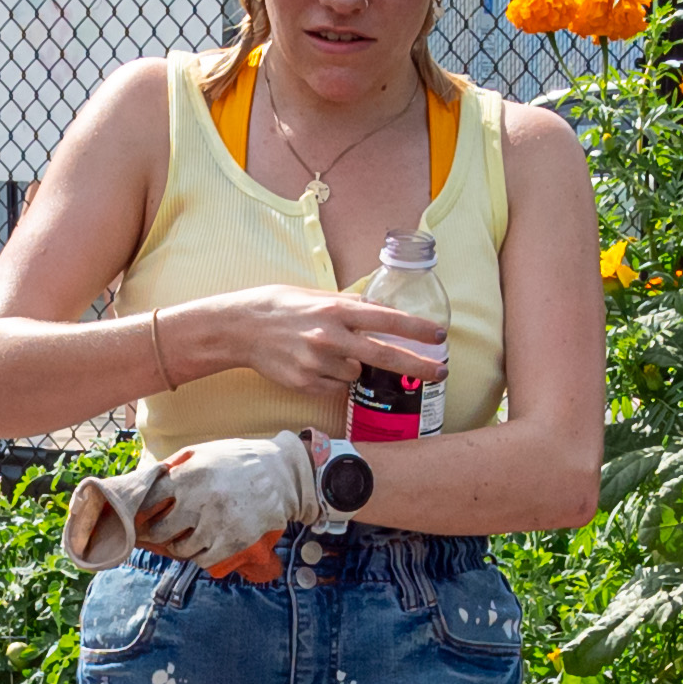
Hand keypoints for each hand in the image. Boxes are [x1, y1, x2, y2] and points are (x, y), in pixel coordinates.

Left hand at [145, 431, 326, 574]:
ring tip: (185, 541)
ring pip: (182, 549)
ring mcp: (216, 523)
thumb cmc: (239, 460)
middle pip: (160, 530)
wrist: (281, 473)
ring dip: (180, 548)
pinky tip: (203, 549)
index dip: (144, 510)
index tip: (144, 515)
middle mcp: (199, 500)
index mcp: (188, 475)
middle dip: (158, 534)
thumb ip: (177, 465)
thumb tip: (149, 480)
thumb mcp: (205, 451)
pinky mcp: (233, 541)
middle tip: (161, 534)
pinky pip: (204, 560)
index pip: (150, 500)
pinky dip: (200, 558)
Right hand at [162, 287, 448, 410]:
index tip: (439, 335)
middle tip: (442, 371)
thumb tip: (377, 312)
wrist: (240, 328)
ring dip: (352, 366)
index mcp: (335, 311)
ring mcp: (318, 363)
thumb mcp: (316, 297)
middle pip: (384, 356)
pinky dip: (331, 377)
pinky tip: (311, 363)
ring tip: (325, 351)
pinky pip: (334, 386)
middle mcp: (330, 338)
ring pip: (355, 374)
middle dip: (418, 365)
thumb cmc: (280, 307)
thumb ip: (348, 306)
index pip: (386, 320)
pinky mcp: (306, 383)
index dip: (416, 330)